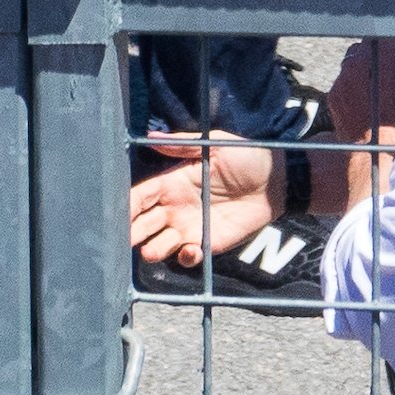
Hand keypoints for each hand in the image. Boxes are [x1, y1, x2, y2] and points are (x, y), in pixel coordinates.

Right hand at [129, 133, 275, 267]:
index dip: (127, 206)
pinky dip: (185, 257)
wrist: (278, 181)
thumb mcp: (215, 145)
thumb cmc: (246, 157)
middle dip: (131, 232)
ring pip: (159, 244)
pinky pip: (188, 257)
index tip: (116, 213)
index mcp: (172, 183)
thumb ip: (183, 144)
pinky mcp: (208, 244)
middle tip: (124, 239)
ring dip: (152, 250)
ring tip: (150, 250)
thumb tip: (149, 136)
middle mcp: (175, 208)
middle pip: (142, 224)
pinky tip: (190, 250)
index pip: (140, 197)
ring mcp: (190, 228)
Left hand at [328, 39, 394, 147]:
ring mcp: (342, 77)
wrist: (375, 151)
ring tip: (380, 88)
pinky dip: (354, 84)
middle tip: (393, 70)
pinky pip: (344, 80)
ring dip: (366, 68)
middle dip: (380, 54)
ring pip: (353, 62)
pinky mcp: (332, 92)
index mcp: (382, 55)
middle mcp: (357, 62)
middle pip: (367, 46)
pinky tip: (367, 100)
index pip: (386, 32)